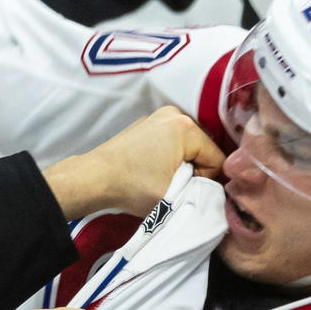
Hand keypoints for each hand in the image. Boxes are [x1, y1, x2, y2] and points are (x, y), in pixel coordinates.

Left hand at [42, 106, 225, 219]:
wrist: (94, 178)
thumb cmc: (131, 186)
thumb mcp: (173, 195)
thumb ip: (201, 193)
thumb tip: (215, 194)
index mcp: (185, 127)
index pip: (217, 158)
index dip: (206, 181)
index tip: (186, 191)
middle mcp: (175, 114)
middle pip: (204, 149)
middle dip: (195, 170)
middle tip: (173, 186)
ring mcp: (160, 117)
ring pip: (189, 147)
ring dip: (183, 164)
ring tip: (162, 179)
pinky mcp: (149, 124)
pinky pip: (173, 142)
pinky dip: (170, 157)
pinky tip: (154, 169)